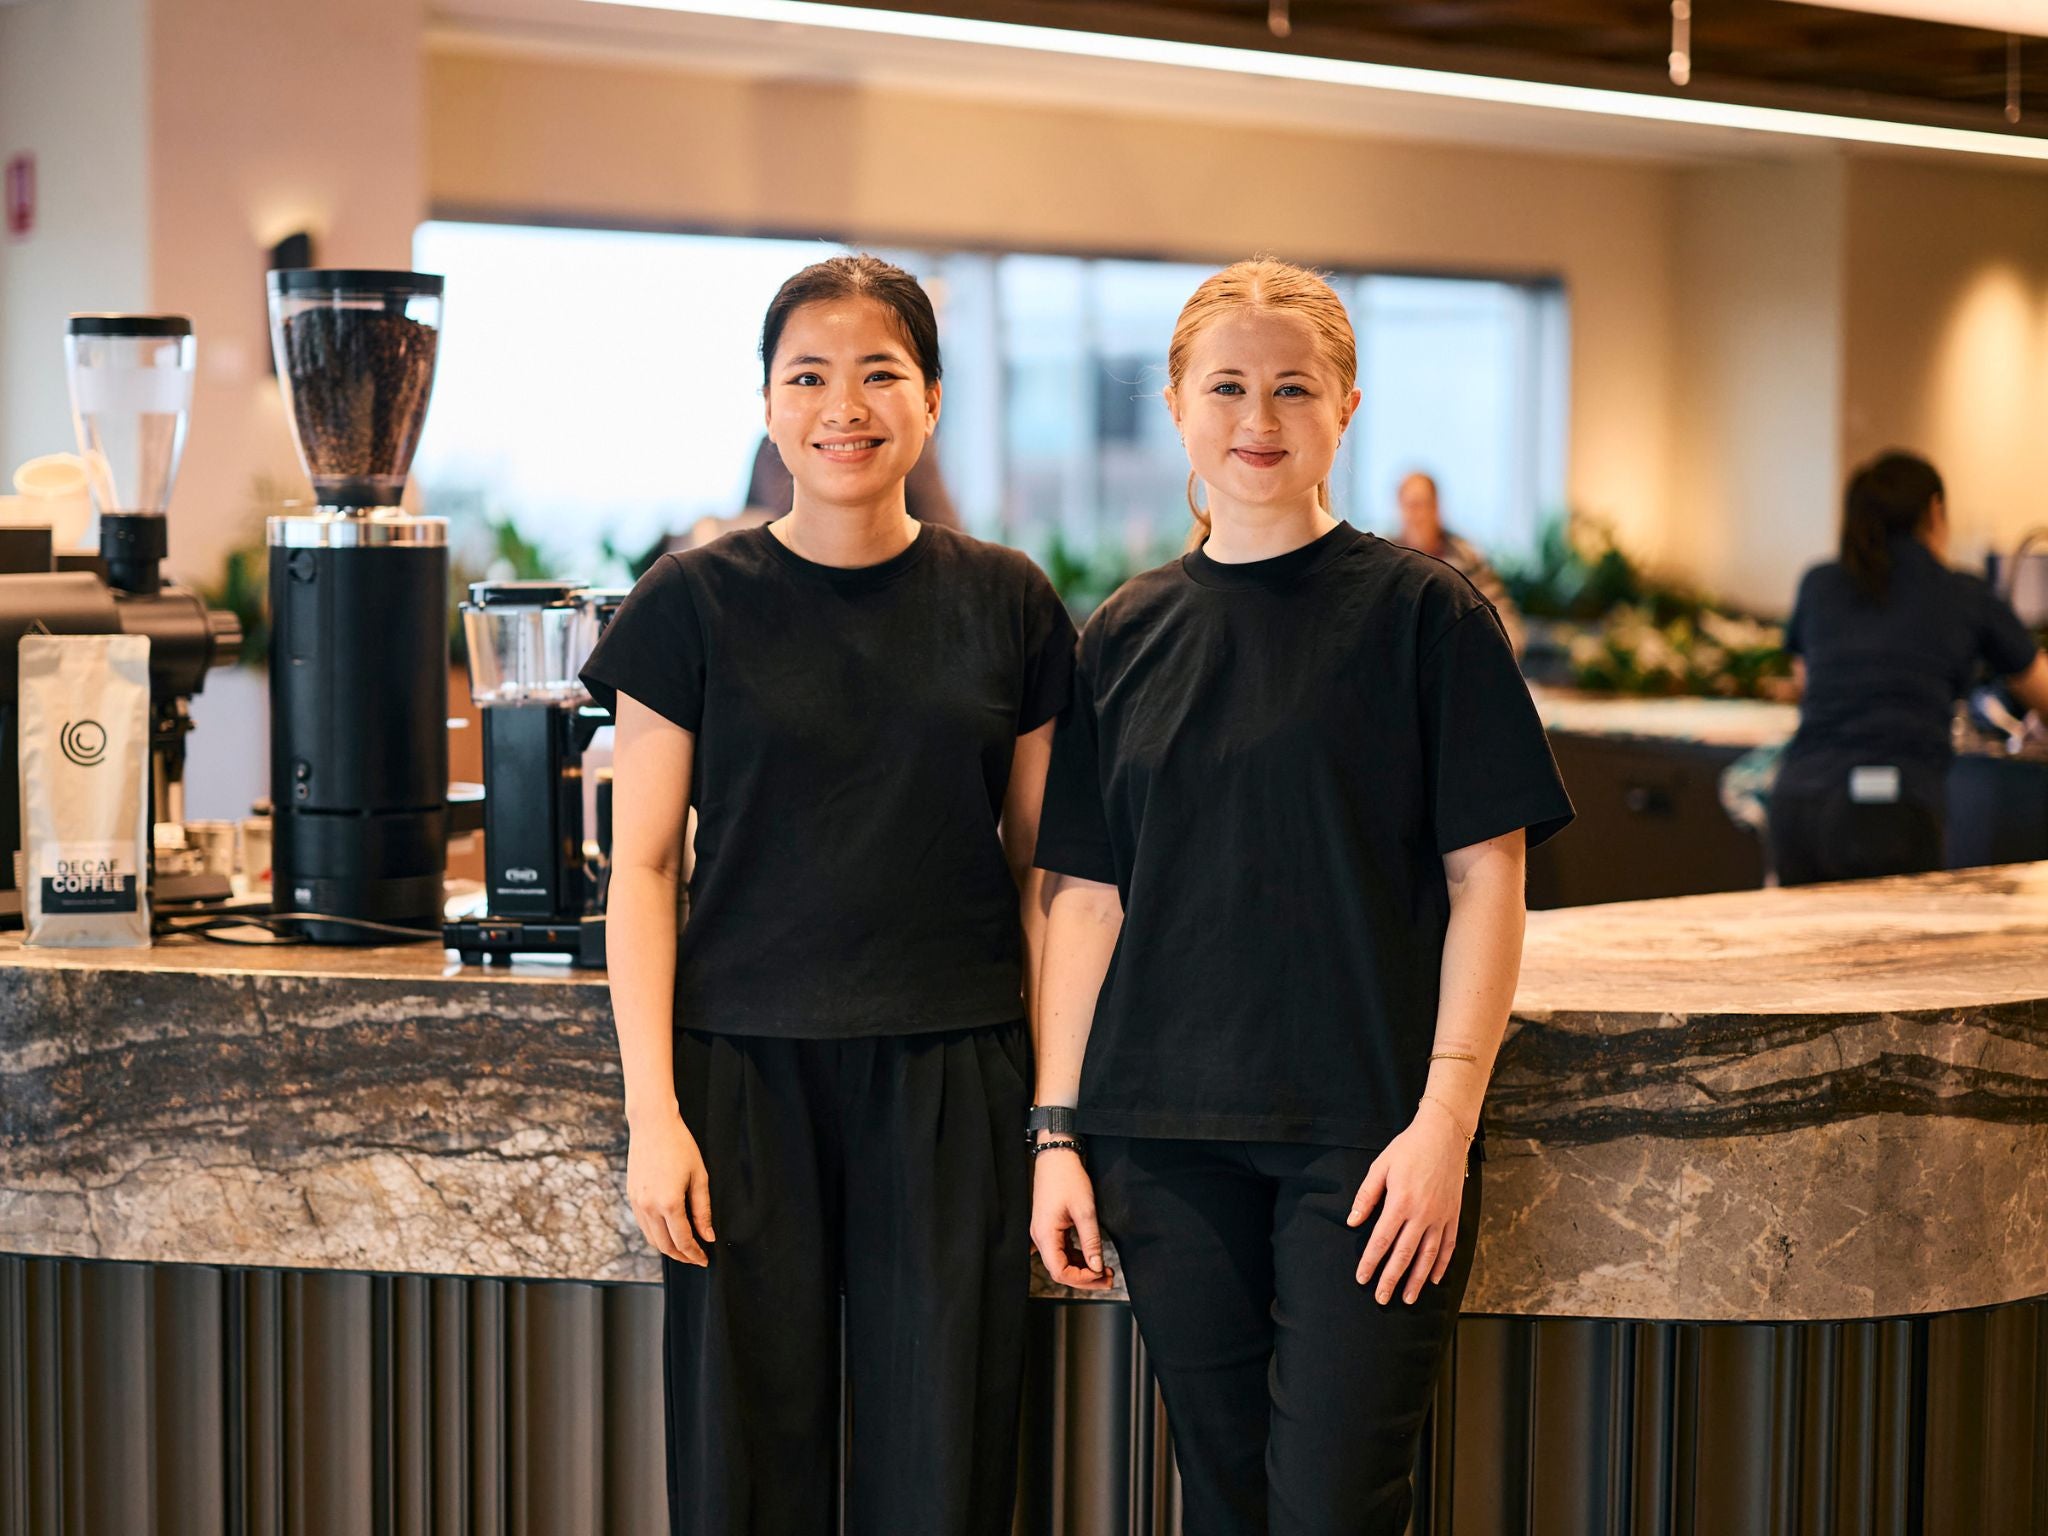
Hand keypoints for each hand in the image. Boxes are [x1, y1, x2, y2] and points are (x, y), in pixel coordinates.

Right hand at [627, 1110, 714, 1266]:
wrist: (652, 1125)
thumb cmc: (680, 1146)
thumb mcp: (699, 1177)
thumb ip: (703, 1210)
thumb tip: (708, 1236)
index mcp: (669, 1203)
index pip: (683, 1240)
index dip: (695, 1254)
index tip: (704, 1259)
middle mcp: (649, 1207)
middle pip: (665, 1245)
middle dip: (682, 1256)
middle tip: (696, 1258)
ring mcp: (637, 1203)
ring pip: (651, 1239)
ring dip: (668, 1248)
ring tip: (684, 1248)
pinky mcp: (631, 1197)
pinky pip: (643, 1225)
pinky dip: (656, 1234)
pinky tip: (668, 1231)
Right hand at [1030, 1149, 1114, 1289]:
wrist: (1057, 1156)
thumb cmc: (1068, 1178)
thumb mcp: (1085, 1211)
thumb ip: (1091, 1242)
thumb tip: (1097, 1267)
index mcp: (1045, 1235)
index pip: (1060, 1271)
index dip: (1082, 1279)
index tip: (1101, 1274)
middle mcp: (1040, 1237)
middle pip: (1060, 1269)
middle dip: (1084, 1278)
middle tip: (1108, 1279)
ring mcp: (1043, 1232)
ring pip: (1061, 1261)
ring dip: (1082, 1269)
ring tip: (1104, 1270)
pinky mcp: (1050, 1227)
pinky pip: (1062, 1250)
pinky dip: (1077, 1257)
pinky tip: (1092, 1258)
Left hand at [1346, 1103, 1467, 1303]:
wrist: (1444, 1135)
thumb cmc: (1409, 1149)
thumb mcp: (1381, 1167)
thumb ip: (1366, 1196)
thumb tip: (1353, 1221)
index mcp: (1400, 1202)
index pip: (1381, 1240)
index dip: (1370, 1262)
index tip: (1362, 1278)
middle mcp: (1422, 1214)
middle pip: (1404, 1255)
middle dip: (1391, 1279)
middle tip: (1382, 1298)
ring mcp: (1441, 1217)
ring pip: (1428, 1256)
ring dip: (1416, 1280)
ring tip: (1407, 1298)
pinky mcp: (1454, 1215)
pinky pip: (1449, 1246)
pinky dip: (1442, 1265)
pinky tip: (1434, 1279)